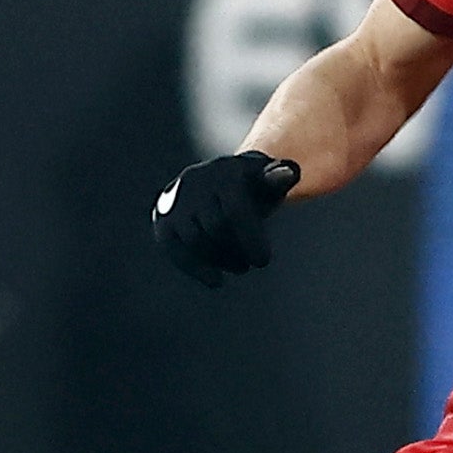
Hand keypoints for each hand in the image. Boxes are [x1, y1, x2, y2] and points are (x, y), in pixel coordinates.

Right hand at [152, 151, 300, 286]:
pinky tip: (215, 280)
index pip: (235, 210)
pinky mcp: (163, 219)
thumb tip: (290, 172)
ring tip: (238, 265)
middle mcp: (195, 182)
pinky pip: (173, 248)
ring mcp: (176, 200)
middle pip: (215, 228)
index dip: (250, 239)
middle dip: (236, 250)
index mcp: (225, 172)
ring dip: (219, 260)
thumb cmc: (255, 186)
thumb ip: (282, 176)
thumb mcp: (271, 180)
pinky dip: (195, 267)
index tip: (262, 262)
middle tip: (249, 263)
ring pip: (195, 240)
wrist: (221, 181)